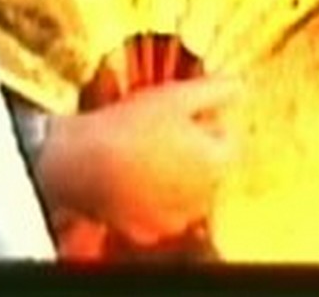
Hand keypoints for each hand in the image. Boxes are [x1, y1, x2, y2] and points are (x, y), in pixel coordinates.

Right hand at [35, 76, 241, 246]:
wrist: (78, 162)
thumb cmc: (130, 126)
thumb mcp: (177, 95)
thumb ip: (216, 89)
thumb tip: (239, 86)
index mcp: (215, 164)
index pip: (229, 141)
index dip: (207, 121)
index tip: (183, 114)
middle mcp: (201, 199)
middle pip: (209, 167)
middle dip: (194, 148)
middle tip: (161, 130)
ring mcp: (174, 220)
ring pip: (186, 192)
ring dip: (175, 175)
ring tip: (144, 152)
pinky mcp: (146, 232)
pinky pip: (160, 212)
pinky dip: (152, 198)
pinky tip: (131, 177)